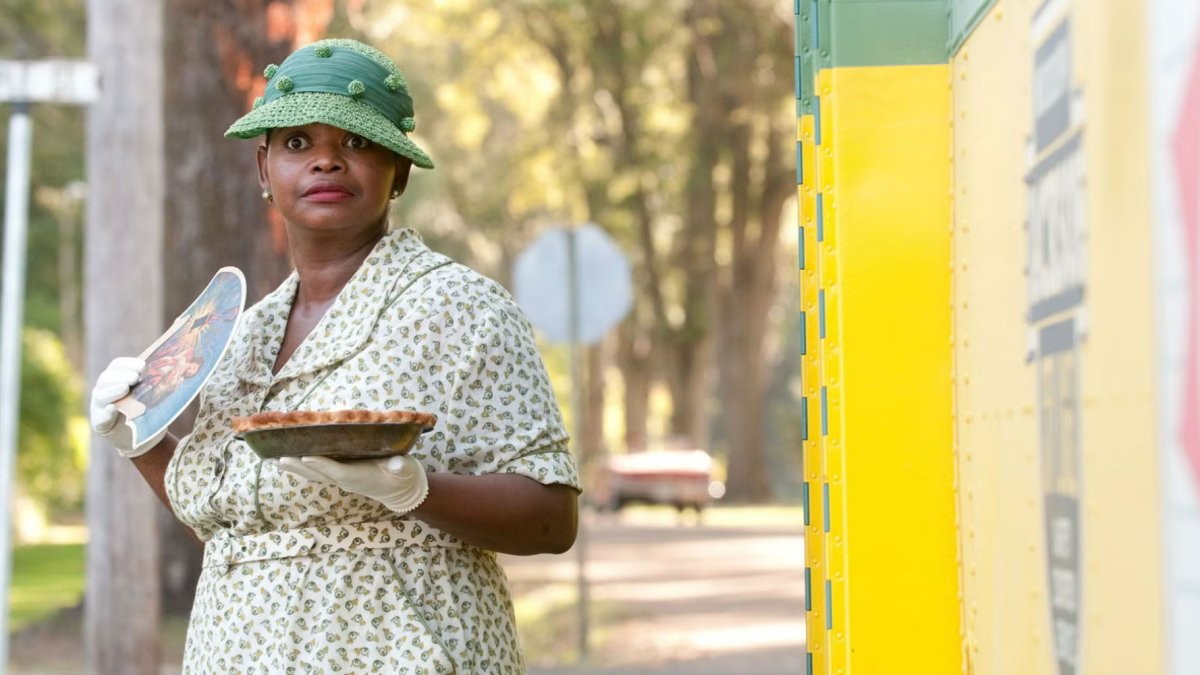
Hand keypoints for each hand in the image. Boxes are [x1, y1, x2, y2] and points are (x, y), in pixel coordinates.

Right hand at [89, 356, 164, 457]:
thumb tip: (173, 368)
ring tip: (125, 388)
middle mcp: (104, 390)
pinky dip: (107, 411)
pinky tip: (113, 408)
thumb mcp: (151, 395)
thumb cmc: (147, 411)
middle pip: (107, 378)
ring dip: (113, 390)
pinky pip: (101, 415)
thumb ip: (155, 383)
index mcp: (116, 378)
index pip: (117, 365)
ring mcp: (99, 406)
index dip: (129, 364)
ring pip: (101, 395)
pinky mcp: (99, 422)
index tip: (143, 366)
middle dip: (122, 376)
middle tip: (135, 377)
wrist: (140, 437)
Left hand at [275, 455, 429, 514]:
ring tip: (274, 460)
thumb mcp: (405, 469)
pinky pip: (317, 473)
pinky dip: (302, 467)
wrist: (402, 491)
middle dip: (298, 466)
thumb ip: (401, 466)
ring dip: (294, 468)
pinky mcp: (340, 476)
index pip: (337, 471)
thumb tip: (398, 464)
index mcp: (359, 477)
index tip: (305, 456)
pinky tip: (290, 461)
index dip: (321, 464)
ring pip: (313, 474)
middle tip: (278, 458)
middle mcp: (346, 480)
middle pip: (318, 474)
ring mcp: (341, 479)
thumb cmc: (403, 476)